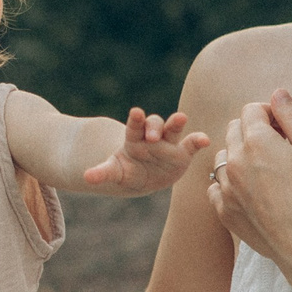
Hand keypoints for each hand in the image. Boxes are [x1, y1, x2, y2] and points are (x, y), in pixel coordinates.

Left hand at [82, 108, 211, 194]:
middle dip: (153, 125)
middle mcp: (152, 137)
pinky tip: (205, 140)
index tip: (136, 112)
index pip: (134, 126)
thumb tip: (86, 177)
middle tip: (152, 134)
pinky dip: (198, 140)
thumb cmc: (127, 171)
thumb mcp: (115, 172)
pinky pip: (191, 144)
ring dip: (176, 123)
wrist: (143, 178)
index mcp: (134, 139)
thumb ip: (103, 172)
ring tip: (180, 118)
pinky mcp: (183, 153)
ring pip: (172, 129)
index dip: (136, 120)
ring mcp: (168, 143)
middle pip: (154, 123)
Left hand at [207, 91, 291, 287]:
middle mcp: (234, 162)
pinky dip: (230, 183)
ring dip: (240, 155)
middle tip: (280, 148)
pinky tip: (252, 191)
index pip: (252, 110)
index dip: (271, 114)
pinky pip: (217, 186)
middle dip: (254, 131)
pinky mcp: (225, 211)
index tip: (286, 128)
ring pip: (223, 157)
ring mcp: (226, 188)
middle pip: (234, 130)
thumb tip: (278, 93)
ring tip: (267, 171)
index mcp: (257, 142)